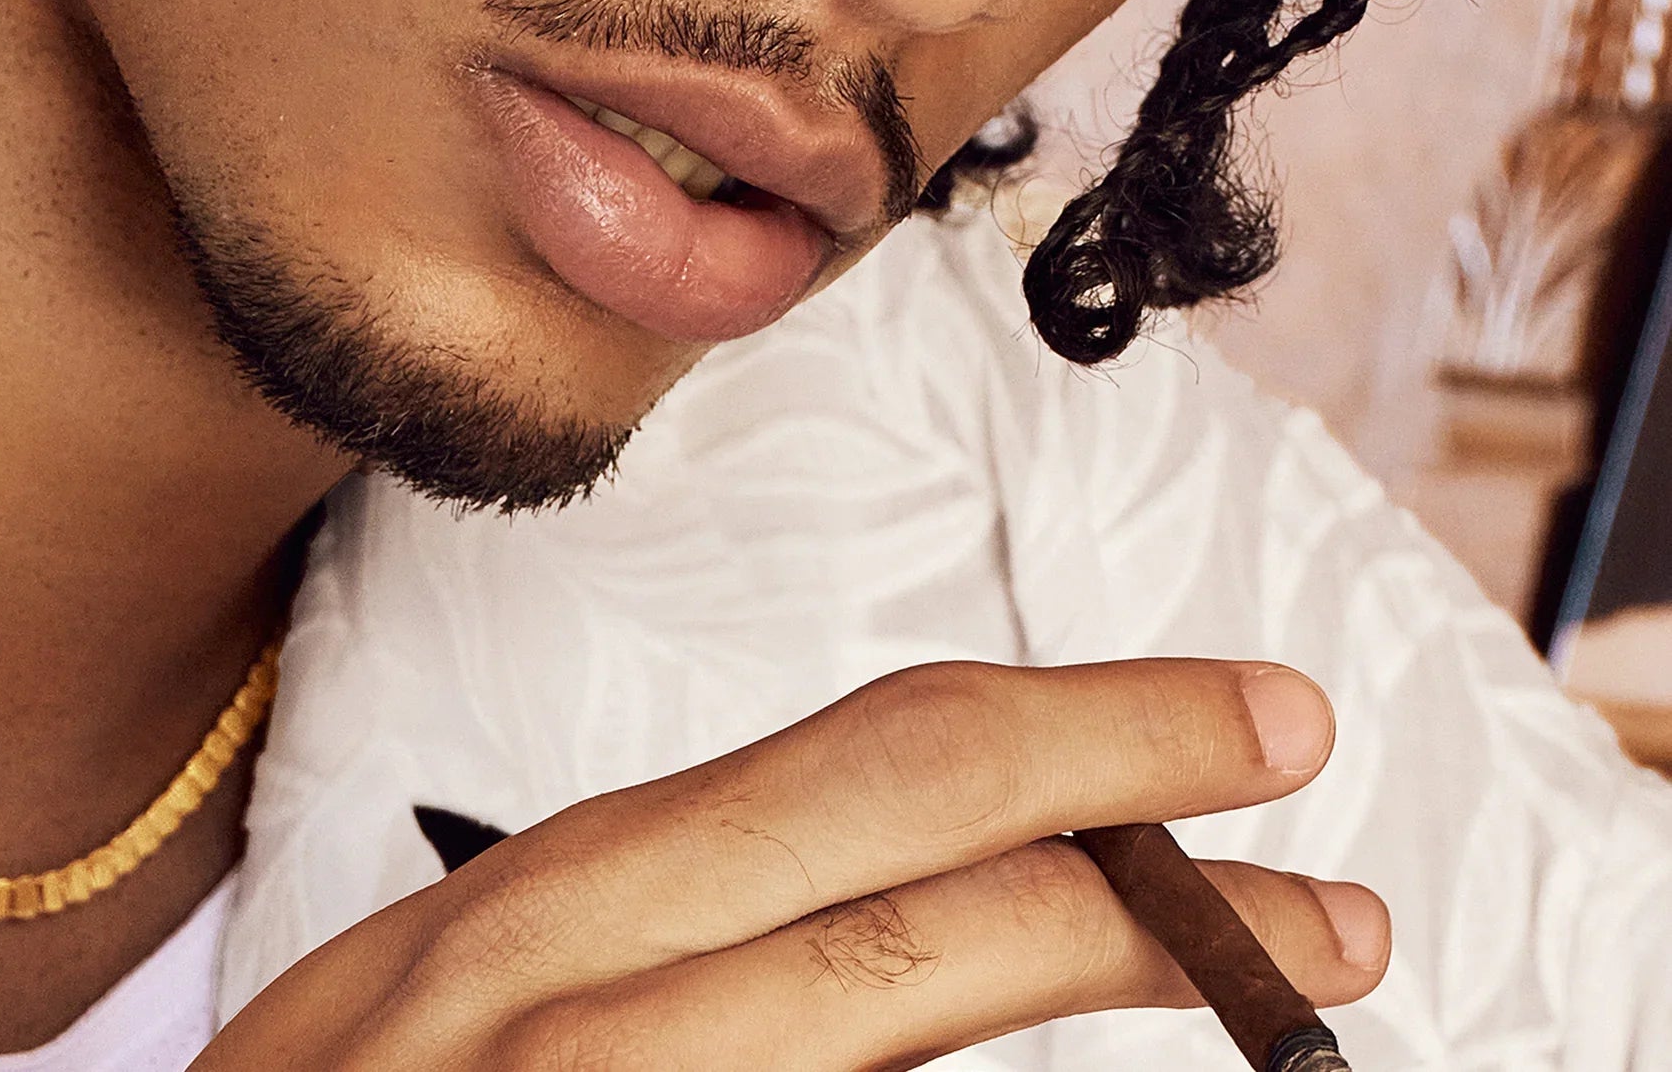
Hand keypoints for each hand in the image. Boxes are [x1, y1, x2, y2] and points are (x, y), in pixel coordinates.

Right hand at [197, 657, 1386, 1067]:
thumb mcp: (441, 1025)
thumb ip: (628, 952)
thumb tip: (881, 905)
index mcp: (516, 914)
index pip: (835, 771)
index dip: (1061, 733)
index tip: (1225, 727)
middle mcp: (526, 990)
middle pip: (883, 854)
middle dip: (1136, 816)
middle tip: (1323, 813)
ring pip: (867, 998)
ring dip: (1103, 953)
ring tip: (1293, 954)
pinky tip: (1031, 1068)